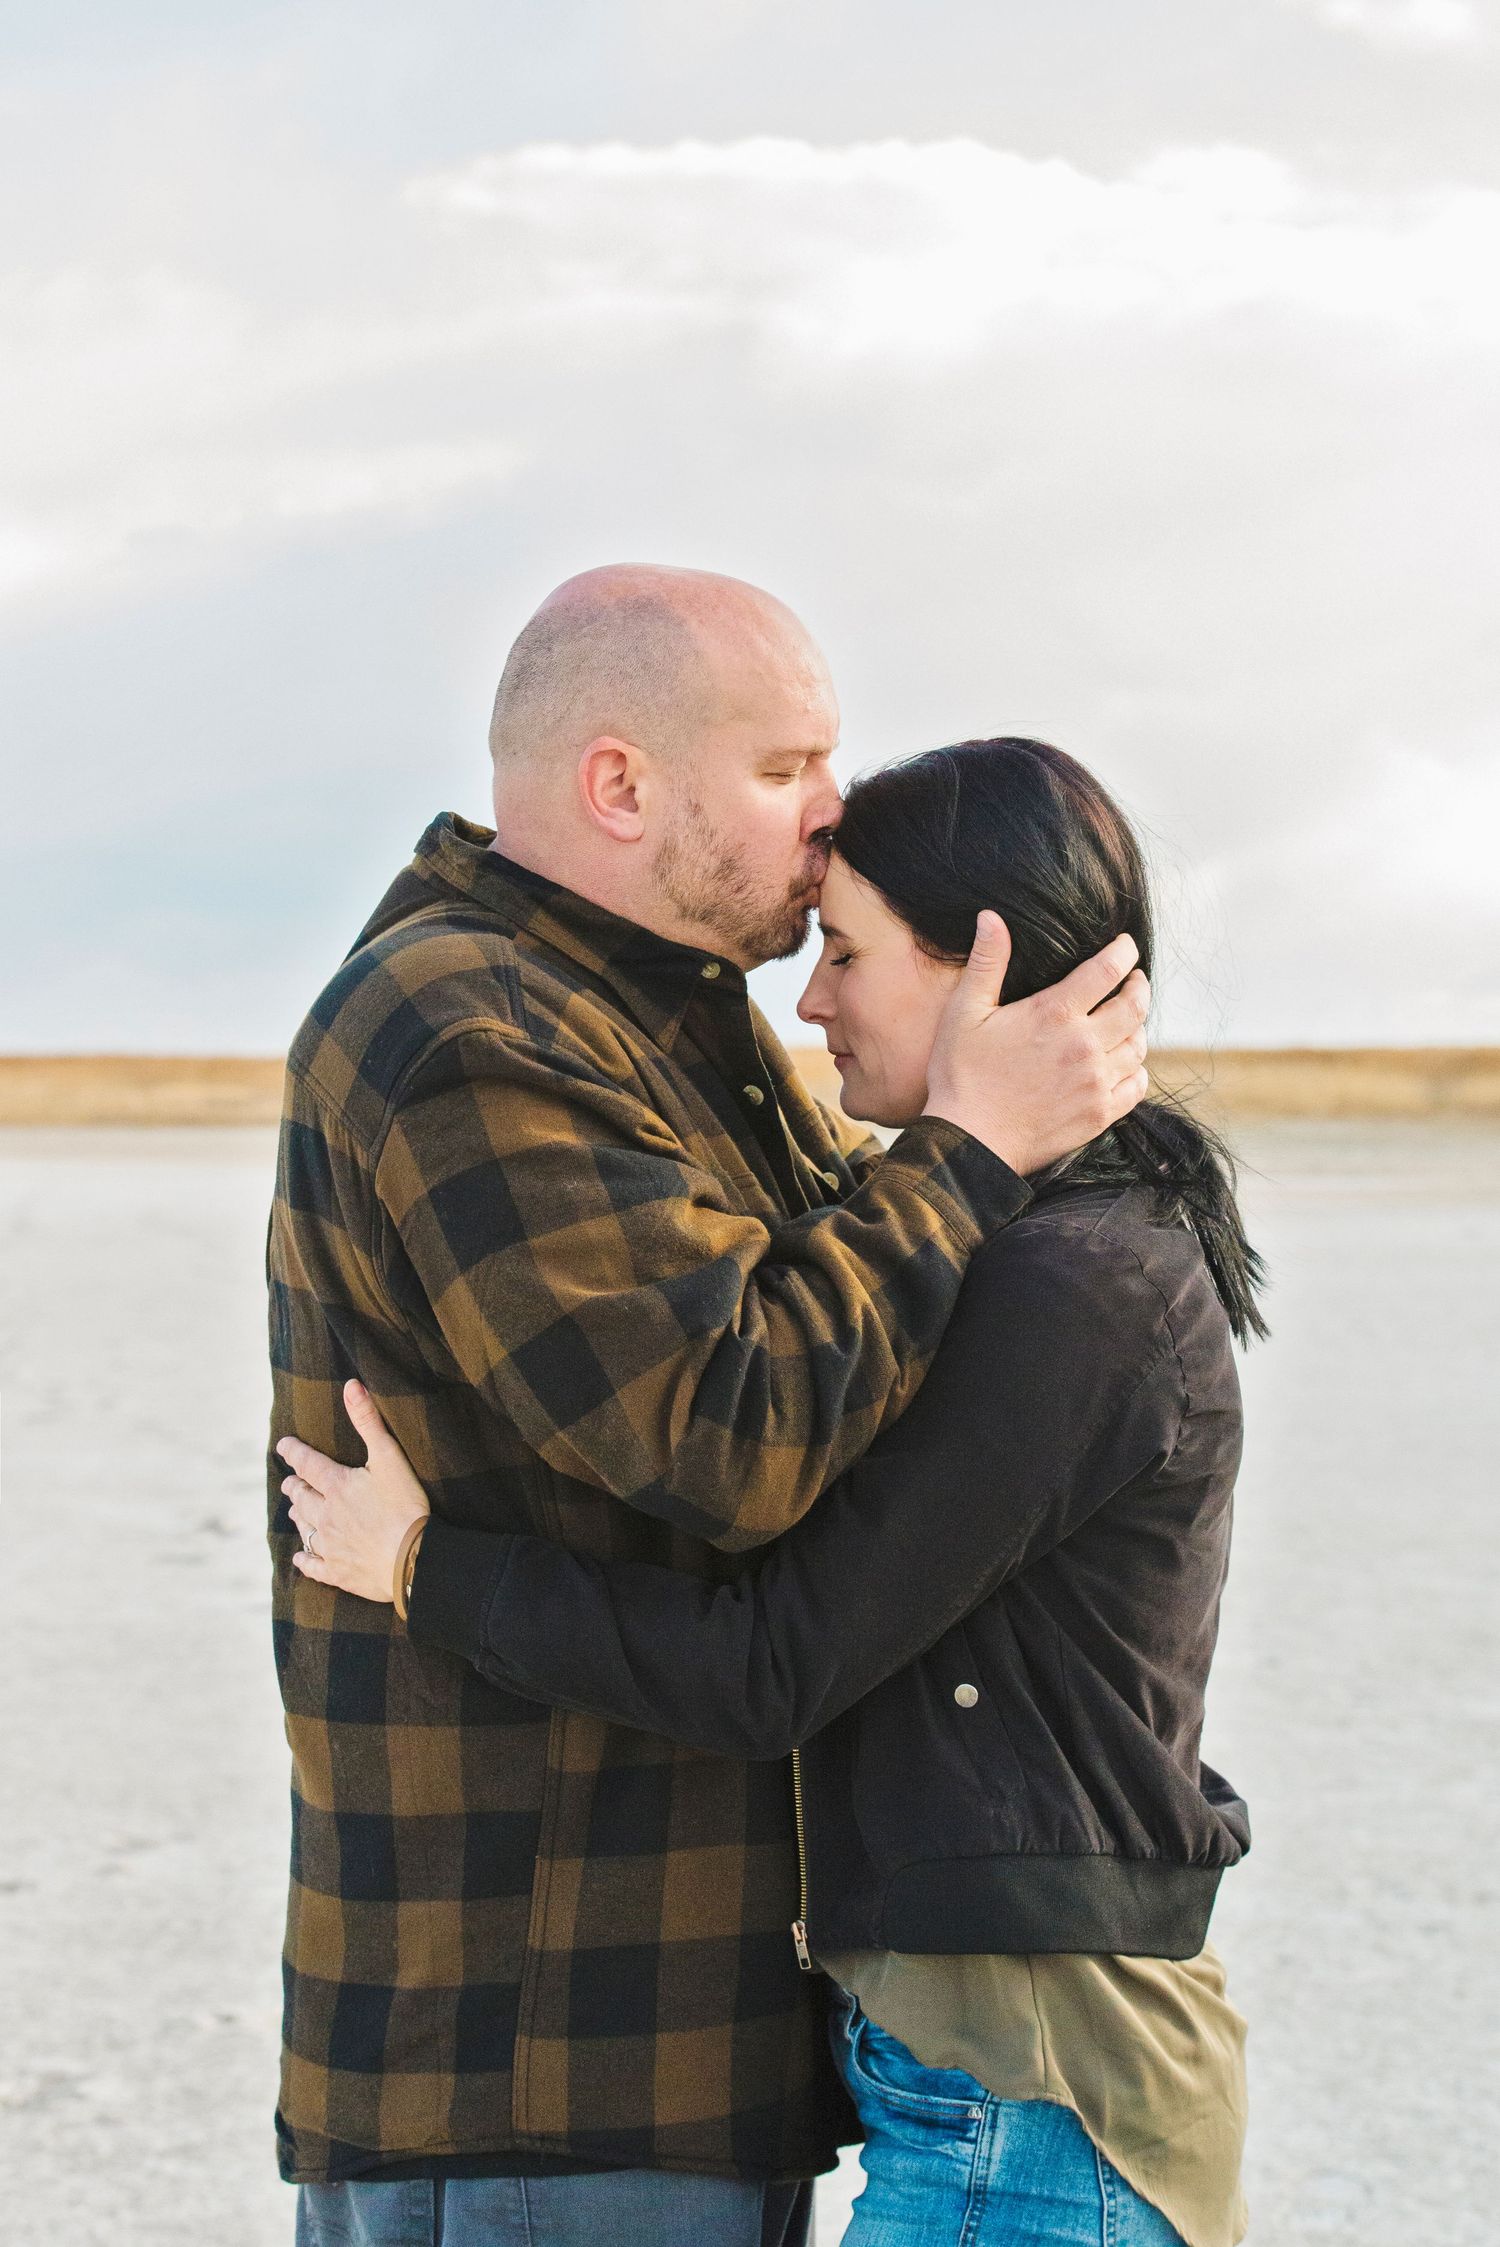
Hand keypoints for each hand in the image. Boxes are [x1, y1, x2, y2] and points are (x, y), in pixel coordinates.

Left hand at [277, 1380, 429, 1603]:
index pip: (307, 1464)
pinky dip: (304, 1558)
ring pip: (304, 1527)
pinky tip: (299, 1556)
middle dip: (294, 1487)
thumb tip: (351, 1386)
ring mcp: (329, 1545)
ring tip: (294, 1510)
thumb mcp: (389, 1457)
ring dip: (297, 1515)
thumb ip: (368, 1421)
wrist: (412, 1560)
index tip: (282, 1446)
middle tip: (289, 1483)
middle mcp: (326, 1515)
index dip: (293, 1452)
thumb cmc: (405, 1506)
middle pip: (301, 1497)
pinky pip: (312, 1564)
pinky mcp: (337, 1570)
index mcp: (337, 1486)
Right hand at [923, 914, 1150, 1174]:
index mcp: (1055, 1014)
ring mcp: (1096, 1082)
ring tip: (1126, 1023)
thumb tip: (991, 917)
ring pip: (1139, 1045)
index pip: (1108, 970)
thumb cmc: (961, 1075)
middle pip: (1135, 1006)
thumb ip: (986, 962)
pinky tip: (1123, 1065)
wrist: (970, 1143)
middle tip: (1135, 981)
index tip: (1126, 946)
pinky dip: (1136, 1069)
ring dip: (1137, 1028)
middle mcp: (1085, 1045)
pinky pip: (1137, 1085)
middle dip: (1139, 987)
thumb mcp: (964, 1012)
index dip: (1124, 952)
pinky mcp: (1099, 1114)